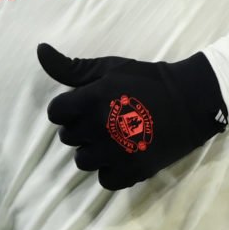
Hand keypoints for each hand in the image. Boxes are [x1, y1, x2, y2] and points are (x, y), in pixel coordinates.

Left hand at [38, 42, 226, 189]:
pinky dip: (110, 170)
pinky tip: (122, 154)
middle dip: (80, 127)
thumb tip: (40, 50)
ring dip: (92, 150)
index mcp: (93, 99)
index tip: (82, 105)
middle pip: (68, 137)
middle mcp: (100, 127)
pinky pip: (104, 179)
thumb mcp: (109, 67)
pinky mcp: (132, 171)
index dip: (66, 108)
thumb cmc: (146, 79)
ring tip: (110, 138)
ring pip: (82, 160)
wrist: (188, 101)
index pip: (56, 112)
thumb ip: (71, 66)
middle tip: (102, 118)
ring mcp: (116, 152)